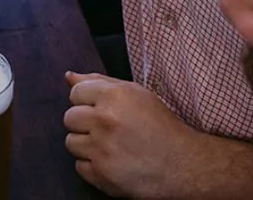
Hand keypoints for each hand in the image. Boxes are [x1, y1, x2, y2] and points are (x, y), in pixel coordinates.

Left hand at [64, 72, 209, 197]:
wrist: (183, 165)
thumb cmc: (161, 126)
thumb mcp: (136, 94)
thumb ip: (100, 82)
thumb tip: (69, 77)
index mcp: (113, 96)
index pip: (75, 93)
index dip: (88, 102)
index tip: (102, 110)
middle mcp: (104, 120)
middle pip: (69, 118)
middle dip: (85, 123)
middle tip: (108, 130)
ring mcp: (101, 149)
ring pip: (71, 142)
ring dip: (87, 145)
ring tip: (110, 146)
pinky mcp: (102, 175)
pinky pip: (79, 166)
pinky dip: (93, 166)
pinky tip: (112, 162)